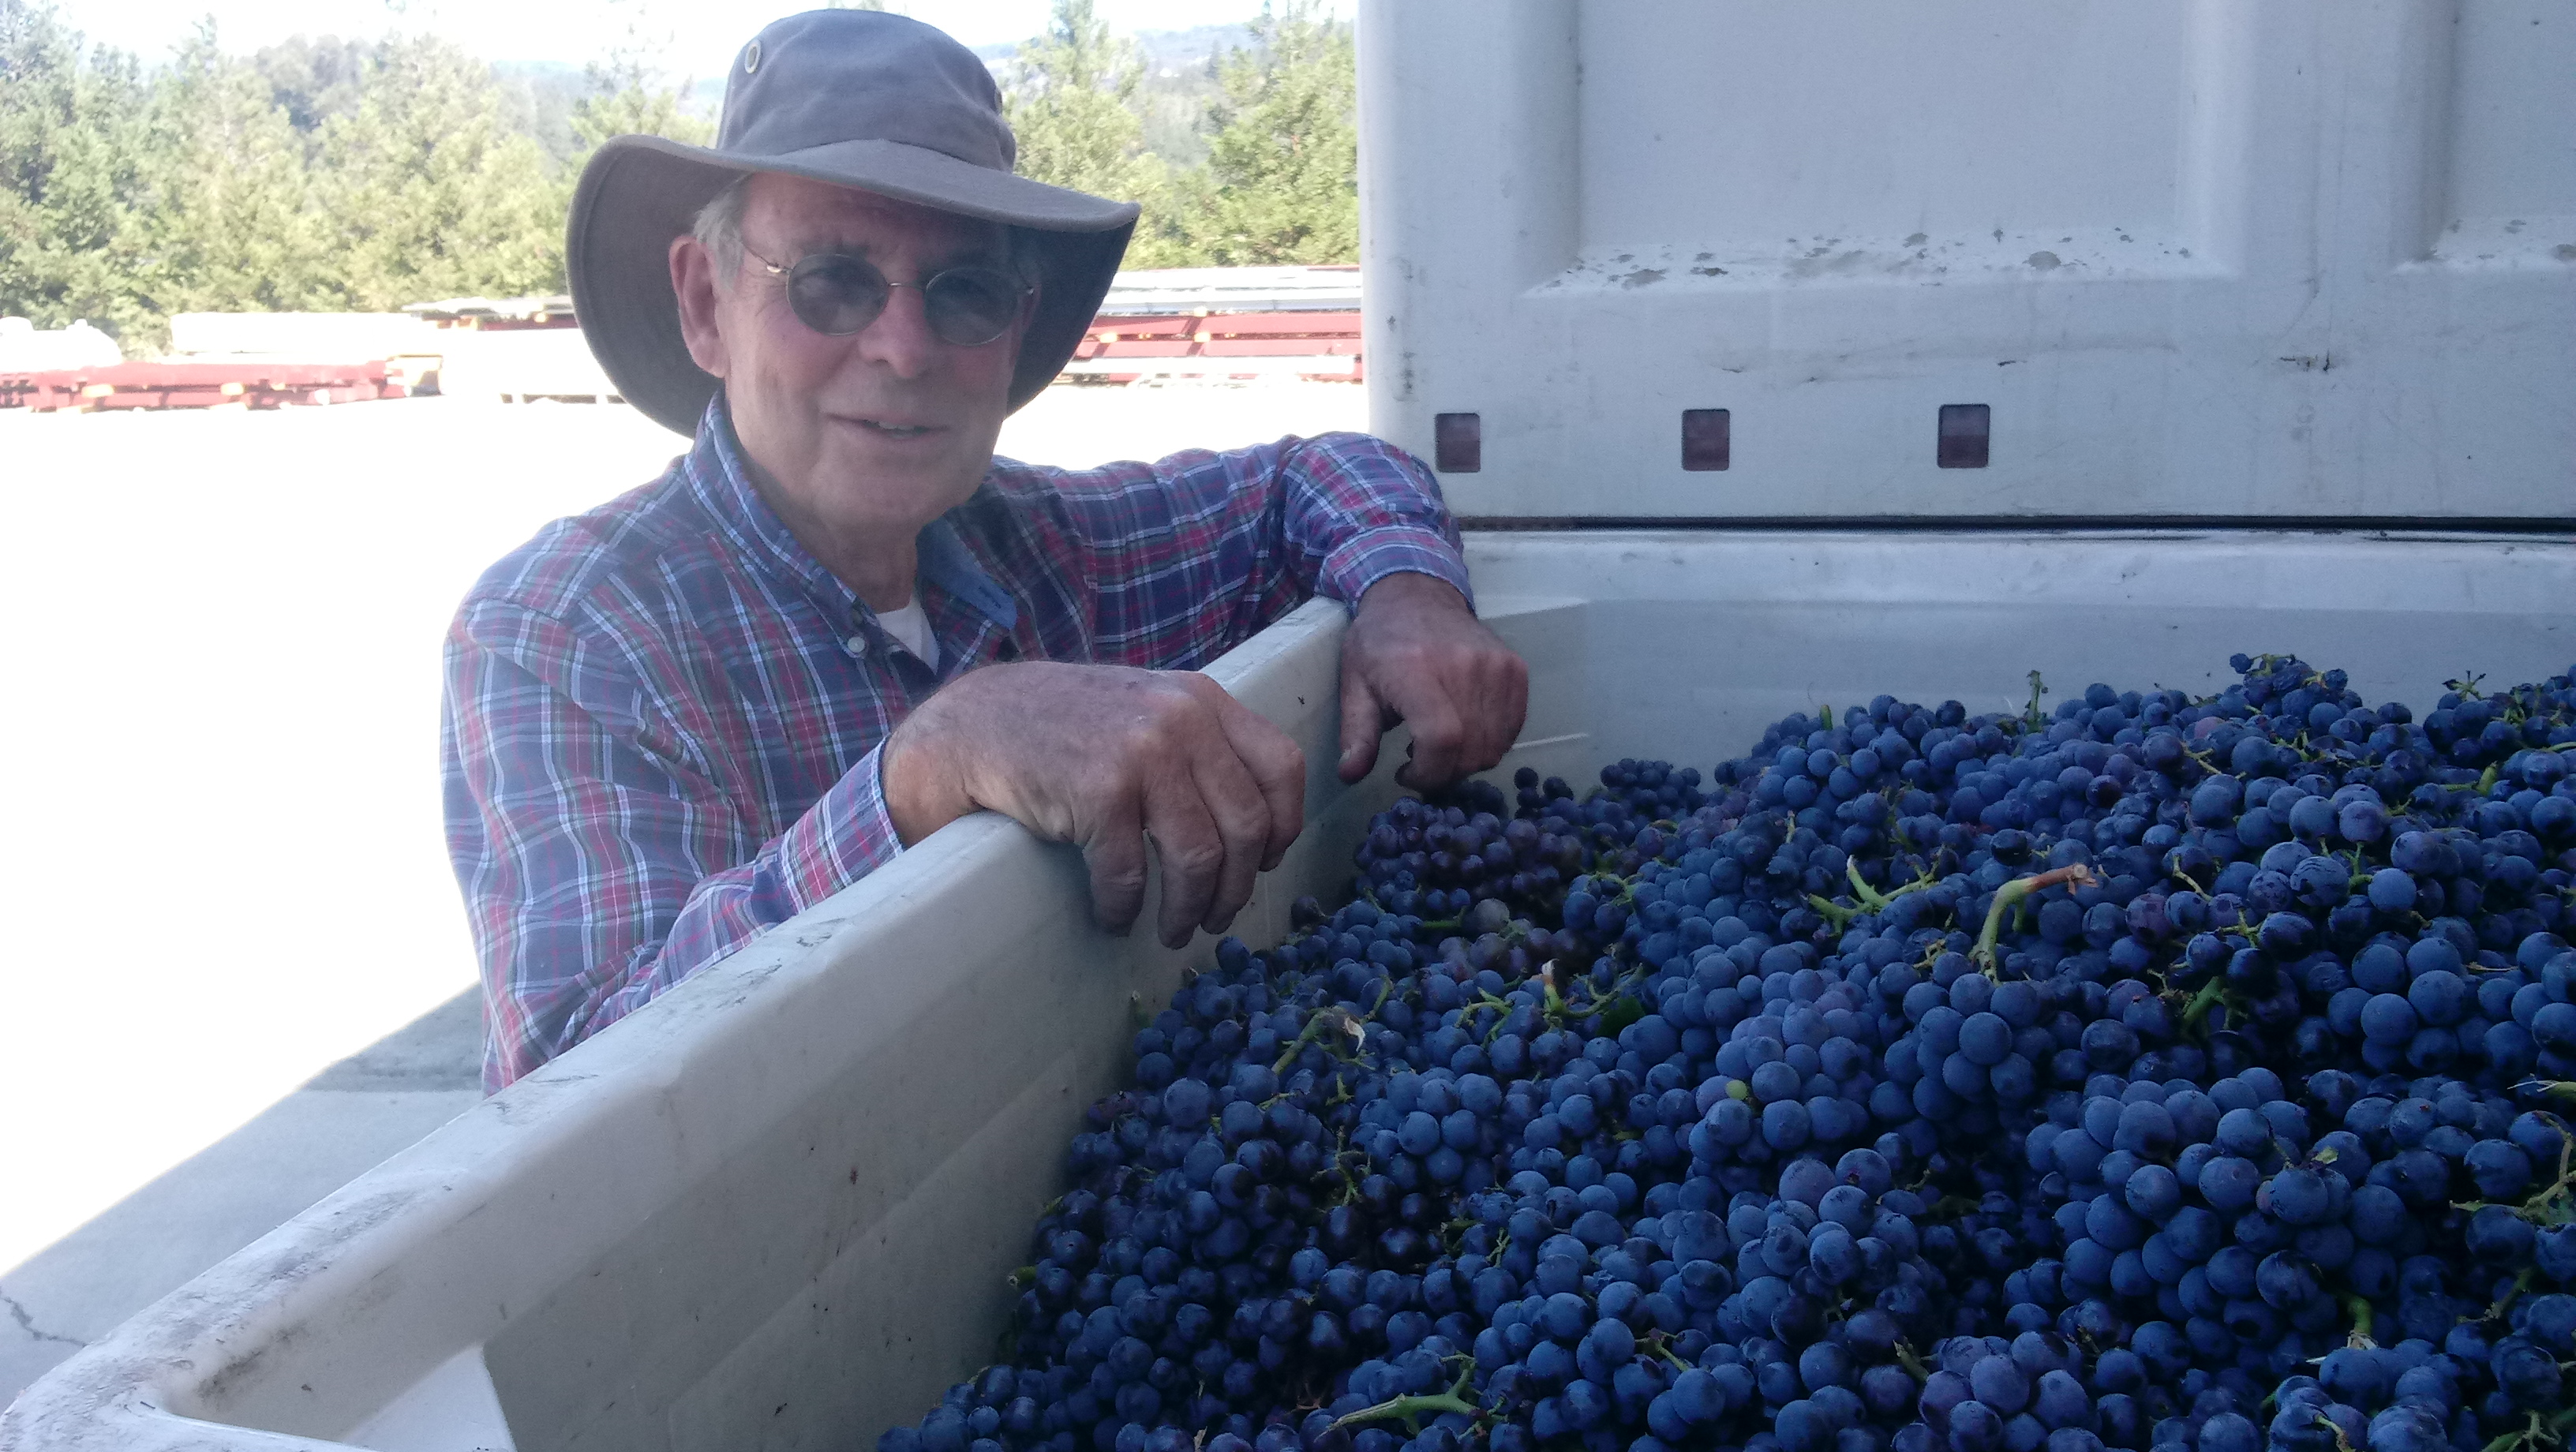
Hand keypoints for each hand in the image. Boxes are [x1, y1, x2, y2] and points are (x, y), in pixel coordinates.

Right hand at [880, 663, 1305, 946]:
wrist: (973, 724)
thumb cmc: (1062, 726)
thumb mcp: (1146, 708)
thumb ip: (1199, 743)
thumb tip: (1253, 824)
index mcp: (1202, 700)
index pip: (1282, 767)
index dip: (1283, 828)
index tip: (1265, 863)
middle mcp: (1182, 720)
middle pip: (1247, 825)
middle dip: (1237, 886)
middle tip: (1216, 917)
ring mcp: (1142, 753)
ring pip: (1199, 858)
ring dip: (1188, 910)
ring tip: (1172, 931)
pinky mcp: (1099, 792)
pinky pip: (1131, 874)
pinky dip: (1124, 909)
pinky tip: (1112, 917)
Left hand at [1337, 572, 1528, 788]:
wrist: (1417, 595)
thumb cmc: (1379, 644)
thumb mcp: (1355, 686)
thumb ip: (1357, 734)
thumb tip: (1350, 774)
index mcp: (1417, 669)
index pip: (1442, 738)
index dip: (1428, 773)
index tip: (1407, 773)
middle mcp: (1464, 665)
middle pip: (1470, 750)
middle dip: (1443, 773)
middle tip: (1422, 763)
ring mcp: (1497, 666)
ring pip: (1494, 746)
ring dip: (1466, 761)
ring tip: (1439, 745)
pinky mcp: (1516, 668)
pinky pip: (1512, 728)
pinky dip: (1490, 743)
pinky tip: (1463, 731)